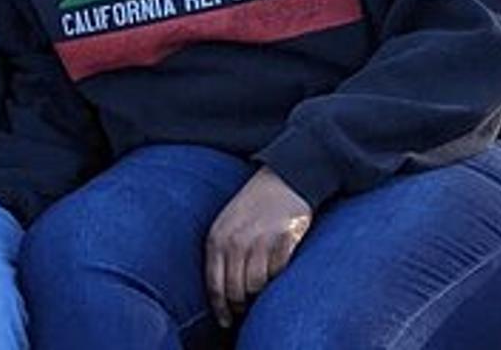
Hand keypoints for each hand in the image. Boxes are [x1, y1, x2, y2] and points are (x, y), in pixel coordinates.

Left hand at [205, 167, 312, 327]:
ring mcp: (260, 240)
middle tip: (250, 307)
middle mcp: (236, 240)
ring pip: (258, 286)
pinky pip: (280, 272)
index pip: (215, 286)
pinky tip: (280, 270)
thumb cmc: (253, 206)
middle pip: (236, 291)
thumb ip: (222, 254)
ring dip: (263, 292)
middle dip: (243, 305)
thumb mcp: (227, 225)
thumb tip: (223, 295)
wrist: (284, 178)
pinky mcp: (285, 238)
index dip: (221, 309)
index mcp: (217, 238)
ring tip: (266, 286)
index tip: (227, 321)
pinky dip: (280, 277)